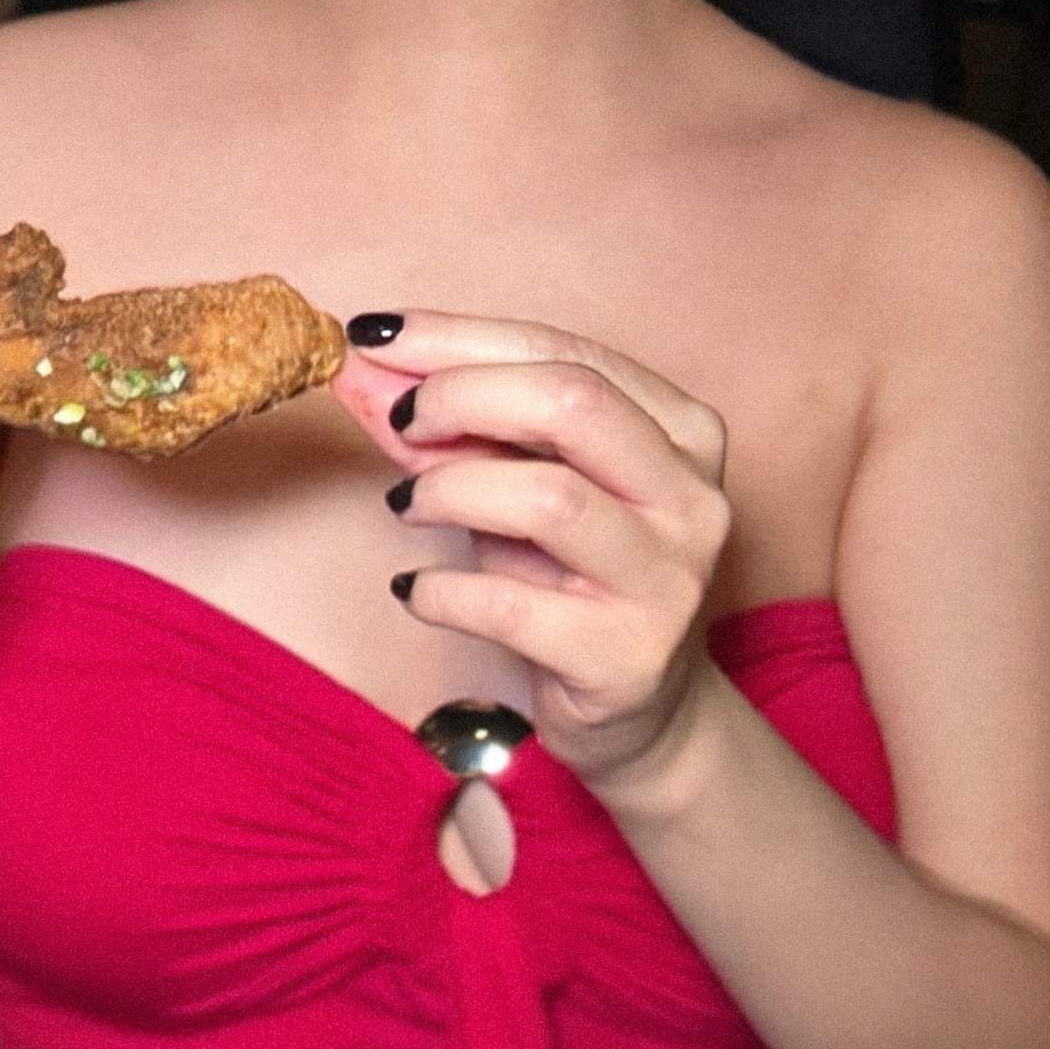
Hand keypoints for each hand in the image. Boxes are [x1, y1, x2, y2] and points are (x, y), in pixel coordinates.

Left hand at [336, 314, 732, 796]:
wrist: (639, 712)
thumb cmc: (572, 577)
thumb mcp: (517, 486)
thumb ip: (448, 428)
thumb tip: (359, 368)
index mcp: (682, 430)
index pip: (565, 350)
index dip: (459, 337)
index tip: (375, 336)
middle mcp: (691, 497)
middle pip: (572, 403)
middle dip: (461, 395)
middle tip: (397, 420)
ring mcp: (667, 581)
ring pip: (549, 497)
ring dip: (450, 488)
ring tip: (404, 504)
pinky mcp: (626, 658)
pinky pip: (512, 606)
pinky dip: (443, 589)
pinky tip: (415, 589)